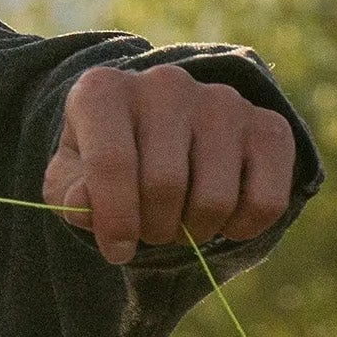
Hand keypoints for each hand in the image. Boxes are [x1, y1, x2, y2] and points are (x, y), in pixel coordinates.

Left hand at [44, 63, 295, 264]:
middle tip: (149, 231)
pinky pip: (266, 200)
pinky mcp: (267, 125)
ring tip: (178, 222)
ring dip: (194, 232)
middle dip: (154, 229)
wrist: (156, 129)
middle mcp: (165, 84)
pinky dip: (242, 229)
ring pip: (216, 199)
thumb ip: (69, 194)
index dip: (115, 220)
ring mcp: (222, 100)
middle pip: (165, 185)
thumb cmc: (105, 158)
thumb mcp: (71, 177)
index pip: (112, 162)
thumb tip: (86, 204)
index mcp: (104, 91)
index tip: (116, 251)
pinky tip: (222, 222)